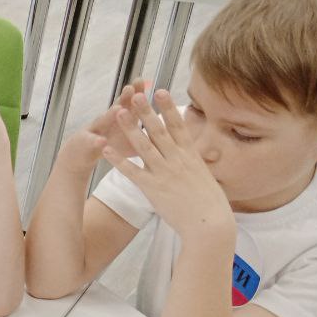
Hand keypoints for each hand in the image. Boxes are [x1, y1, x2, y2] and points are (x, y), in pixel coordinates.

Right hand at [56, 82, 145, 173]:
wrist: (83, 153)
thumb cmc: (111, 145)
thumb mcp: (131, 140)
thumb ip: (148, 134)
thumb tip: (170, 131)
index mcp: (121, 119)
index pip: (130, 103)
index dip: (137, 93)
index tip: (144, 82)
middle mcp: (107, 120)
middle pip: (116, 106)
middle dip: (124, 98)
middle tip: (131, 88)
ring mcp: (96, 130)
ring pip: (102, 121)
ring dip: (110, 115)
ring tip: (118, 109)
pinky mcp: (86, 144)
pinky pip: (92, 143)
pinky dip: (97, 142)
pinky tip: (101, 141)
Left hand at [105, 89, 234, 241]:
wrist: (209, 224)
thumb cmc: (210, 204)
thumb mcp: (204, 177)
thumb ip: (194, 164)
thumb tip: (192, 155)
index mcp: (191, 156)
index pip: (178, 126)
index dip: (168, 107)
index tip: (160, 91)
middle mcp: (177, 160)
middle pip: (159, 130)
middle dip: (146, 111)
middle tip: (136, 94)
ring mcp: (164, 173)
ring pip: (144, 146)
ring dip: (130, 129)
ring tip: (119, 113)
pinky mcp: (152, 188)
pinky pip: (131, 171)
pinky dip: (118, 160)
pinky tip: (106, 149)